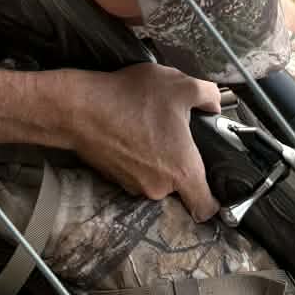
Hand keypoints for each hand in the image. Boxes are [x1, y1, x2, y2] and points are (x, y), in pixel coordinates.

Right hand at [65, 63, 221, 221]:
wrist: (80, 108)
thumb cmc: (132, 99)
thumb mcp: (180, 85)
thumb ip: (207, 95)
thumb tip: (214, 104)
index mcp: (182, 171)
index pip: (205, 208)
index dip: (214, 202)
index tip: (214, 189)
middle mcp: (159, 187)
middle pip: (180, 186)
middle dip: (178, 163)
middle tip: (174, 135)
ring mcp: (133, 186)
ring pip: (155, 177)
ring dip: (154, 159)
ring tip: (147, 127)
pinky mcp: (113, 179)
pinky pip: (134, 172)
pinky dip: (134, 157)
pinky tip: (129, 131)